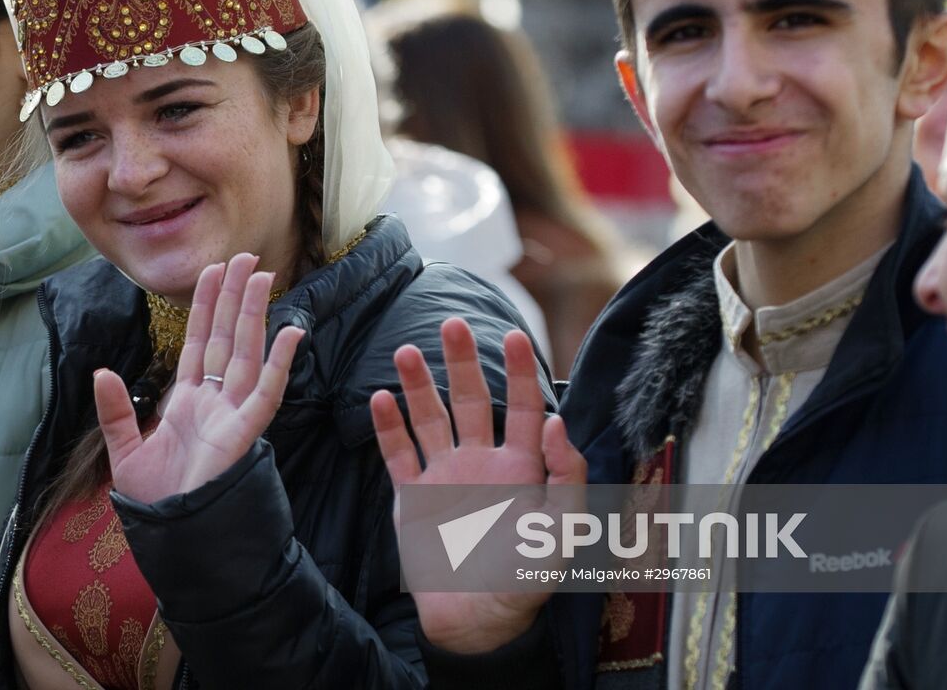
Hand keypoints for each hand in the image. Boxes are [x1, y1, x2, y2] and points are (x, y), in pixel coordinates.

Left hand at [94, 253, 305, 504]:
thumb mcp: (124, 453)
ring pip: (246, 352)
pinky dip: (280, 362)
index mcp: (187, 402)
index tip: (213, 272)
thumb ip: (115, 412)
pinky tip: (290, 332)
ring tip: (262, 276)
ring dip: (254, 314)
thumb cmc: (156, 502)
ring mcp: (232, 413)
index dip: (205, 307)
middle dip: (234, 298)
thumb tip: (100, 373)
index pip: (198, 343)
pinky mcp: (245, 432)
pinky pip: (267, 392)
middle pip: (226, 338)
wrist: (172, 536)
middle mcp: (214, 401)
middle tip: (245, 258)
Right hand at [370, 317, 585, 655]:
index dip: (517, 371)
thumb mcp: (561, 531)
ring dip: (417, 385)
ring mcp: (445, 475)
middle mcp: (482, 461)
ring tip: (405, 352)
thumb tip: (555, 422)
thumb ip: (566, 477)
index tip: (512, 335)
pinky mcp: (414, 497)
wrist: (477, 622)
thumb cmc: (526, 580)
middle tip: (451, 324)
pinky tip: (380, 398)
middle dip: (461, 362)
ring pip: (430, 418)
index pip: (521, 406)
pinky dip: (388, 428)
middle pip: (470, 399)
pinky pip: (398, 455)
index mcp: (521, 465)